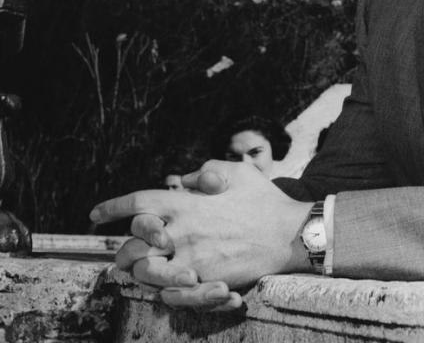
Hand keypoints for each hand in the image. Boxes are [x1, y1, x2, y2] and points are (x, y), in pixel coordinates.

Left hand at [90, 160, 311, 309]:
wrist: (287, 234)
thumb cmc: (263, 199)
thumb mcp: (235, 172)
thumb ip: (204, 171)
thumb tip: (181, 180)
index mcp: (186, 202)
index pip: (137, 202)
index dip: (112, 207)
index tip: (96, 214)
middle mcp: (182, 231)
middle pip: (132, 244)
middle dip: (122, 250)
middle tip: (122, 253)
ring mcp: (191, 259)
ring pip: (144, 272)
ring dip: (139, 271)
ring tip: (141, 270)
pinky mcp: (203, 281)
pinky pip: (169, 293)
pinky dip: (163, 290)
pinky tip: (165, 286)